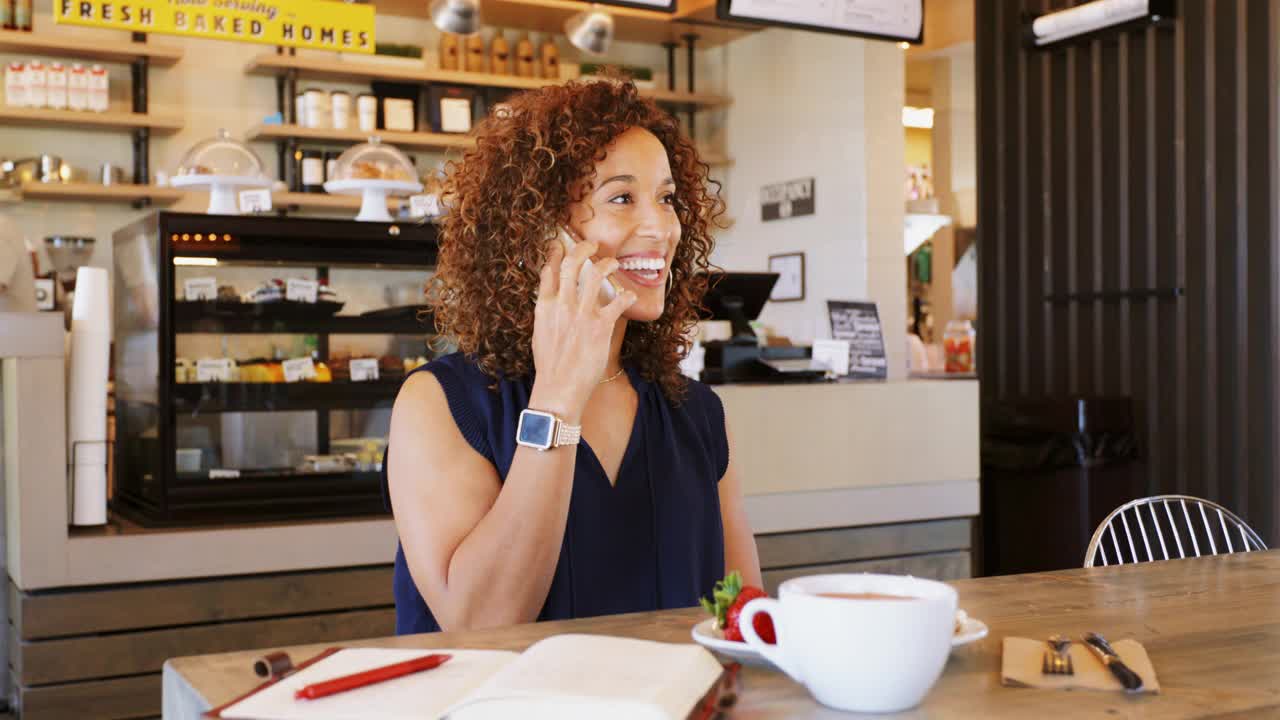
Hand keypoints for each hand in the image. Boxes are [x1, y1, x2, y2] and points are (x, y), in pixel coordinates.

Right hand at [529, 238, 635, 422]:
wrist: (559, 388)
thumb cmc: (550, 365)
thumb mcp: (540, 333)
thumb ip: (547, 312)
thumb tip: (553, 299)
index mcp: (544, 306)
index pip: (548, 270)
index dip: (555, 252)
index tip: (561, 244)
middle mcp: (562, 305)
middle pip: (571, 264)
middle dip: (582, 249)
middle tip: (591, 244)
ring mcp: (582, 314)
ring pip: (595, 275)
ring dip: (606, 264)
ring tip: (614, 262)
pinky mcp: (601, 326)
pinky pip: (618, 302)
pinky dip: (626, 296)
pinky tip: (630, 295)